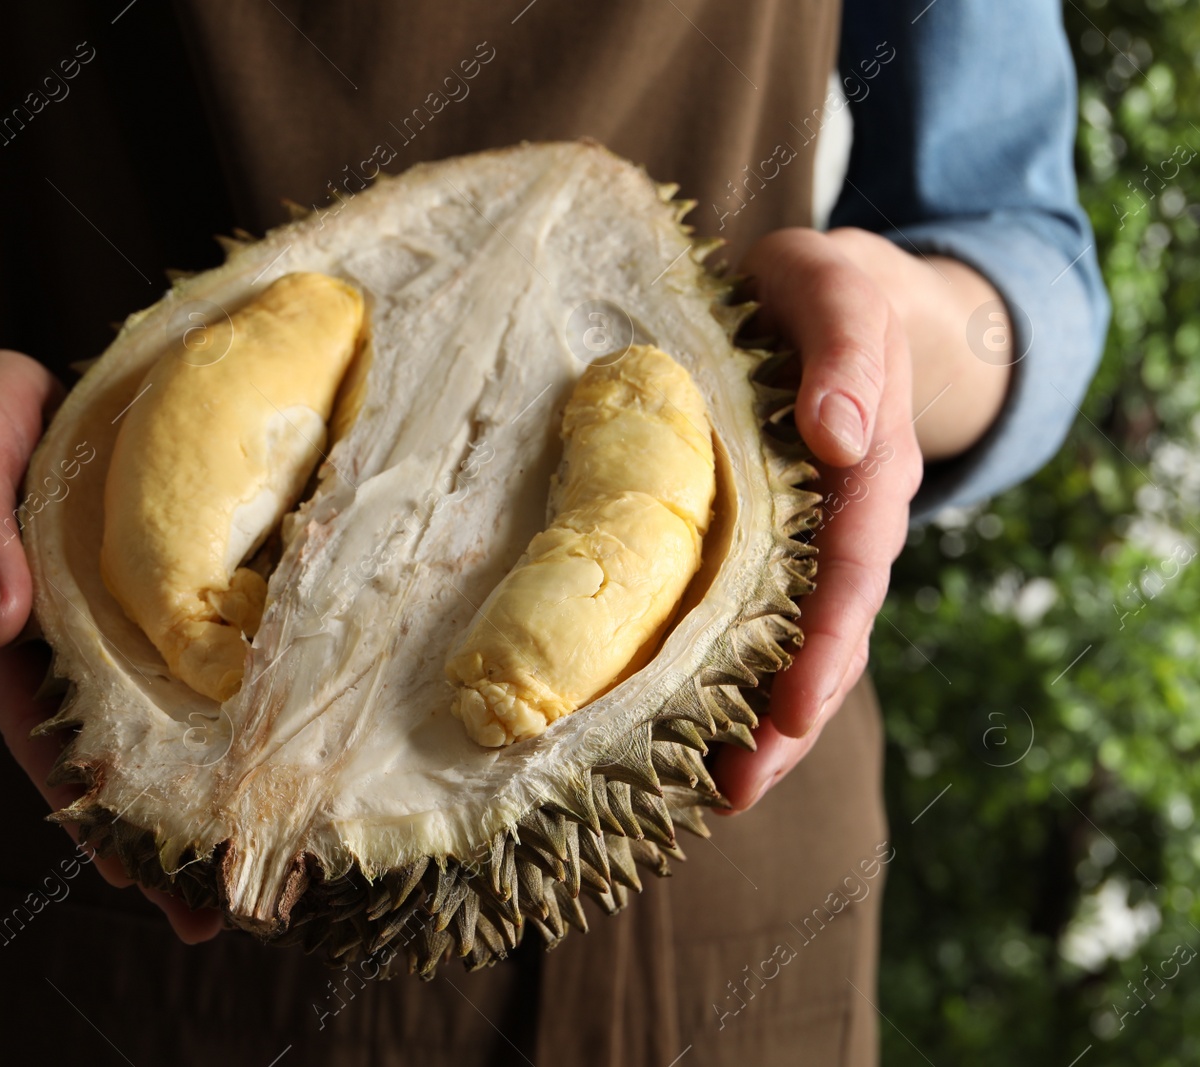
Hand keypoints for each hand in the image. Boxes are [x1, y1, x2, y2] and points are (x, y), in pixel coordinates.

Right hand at [0, 348, 223, 942]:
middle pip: (113, 754)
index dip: (88, 810)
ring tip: (269, 860)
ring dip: (209, 784)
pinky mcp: (166, 590)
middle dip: (159, 834)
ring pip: (166, 717)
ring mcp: (119, 624)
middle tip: (213, 917)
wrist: (12, 391)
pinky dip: (233, 700)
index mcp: (9, 636)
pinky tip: (285, 738)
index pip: (45, 740)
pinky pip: (201, 653)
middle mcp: (68, 646)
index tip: (133, 878)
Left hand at [715, 228, 924, 811]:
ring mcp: (807, 543)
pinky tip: (681, 726)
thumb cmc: (829, 292)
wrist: (830, 295)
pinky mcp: (766, 547)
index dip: (822, 644)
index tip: (790, 711)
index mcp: (869, 473)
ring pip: (792, 645)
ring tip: (710, 794)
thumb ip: (846, 353)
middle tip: (737, 789)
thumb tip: (843, 436)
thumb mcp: (838, 293)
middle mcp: (844, 524)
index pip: (850, 572)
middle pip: (827, 637)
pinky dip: (725, 675)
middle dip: (787, 718)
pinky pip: (752, 621)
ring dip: (759, 722)